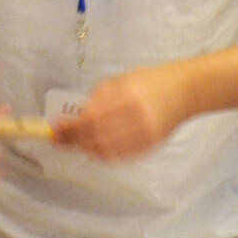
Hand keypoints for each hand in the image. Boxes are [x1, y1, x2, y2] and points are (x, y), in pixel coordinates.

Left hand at [53, 67, 190, 159]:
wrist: (183, 92)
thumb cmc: (147, 82)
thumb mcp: (118, 82)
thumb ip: (96, 99)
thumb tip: (72, 119)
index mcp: (127, 97)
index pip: (91, 119)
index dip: (70, 128)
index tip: (54, 129)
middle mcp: (137, 118)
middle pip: (97, 137)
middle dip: (74, 140)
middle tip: (59, 140)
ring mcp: (146, 135)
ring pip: (108, 150)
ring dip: (86, 149)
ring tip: (74, 144)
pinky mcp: (152, 146)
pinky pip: (122, 156)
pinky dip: (103, 155)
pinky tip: (93, 150)